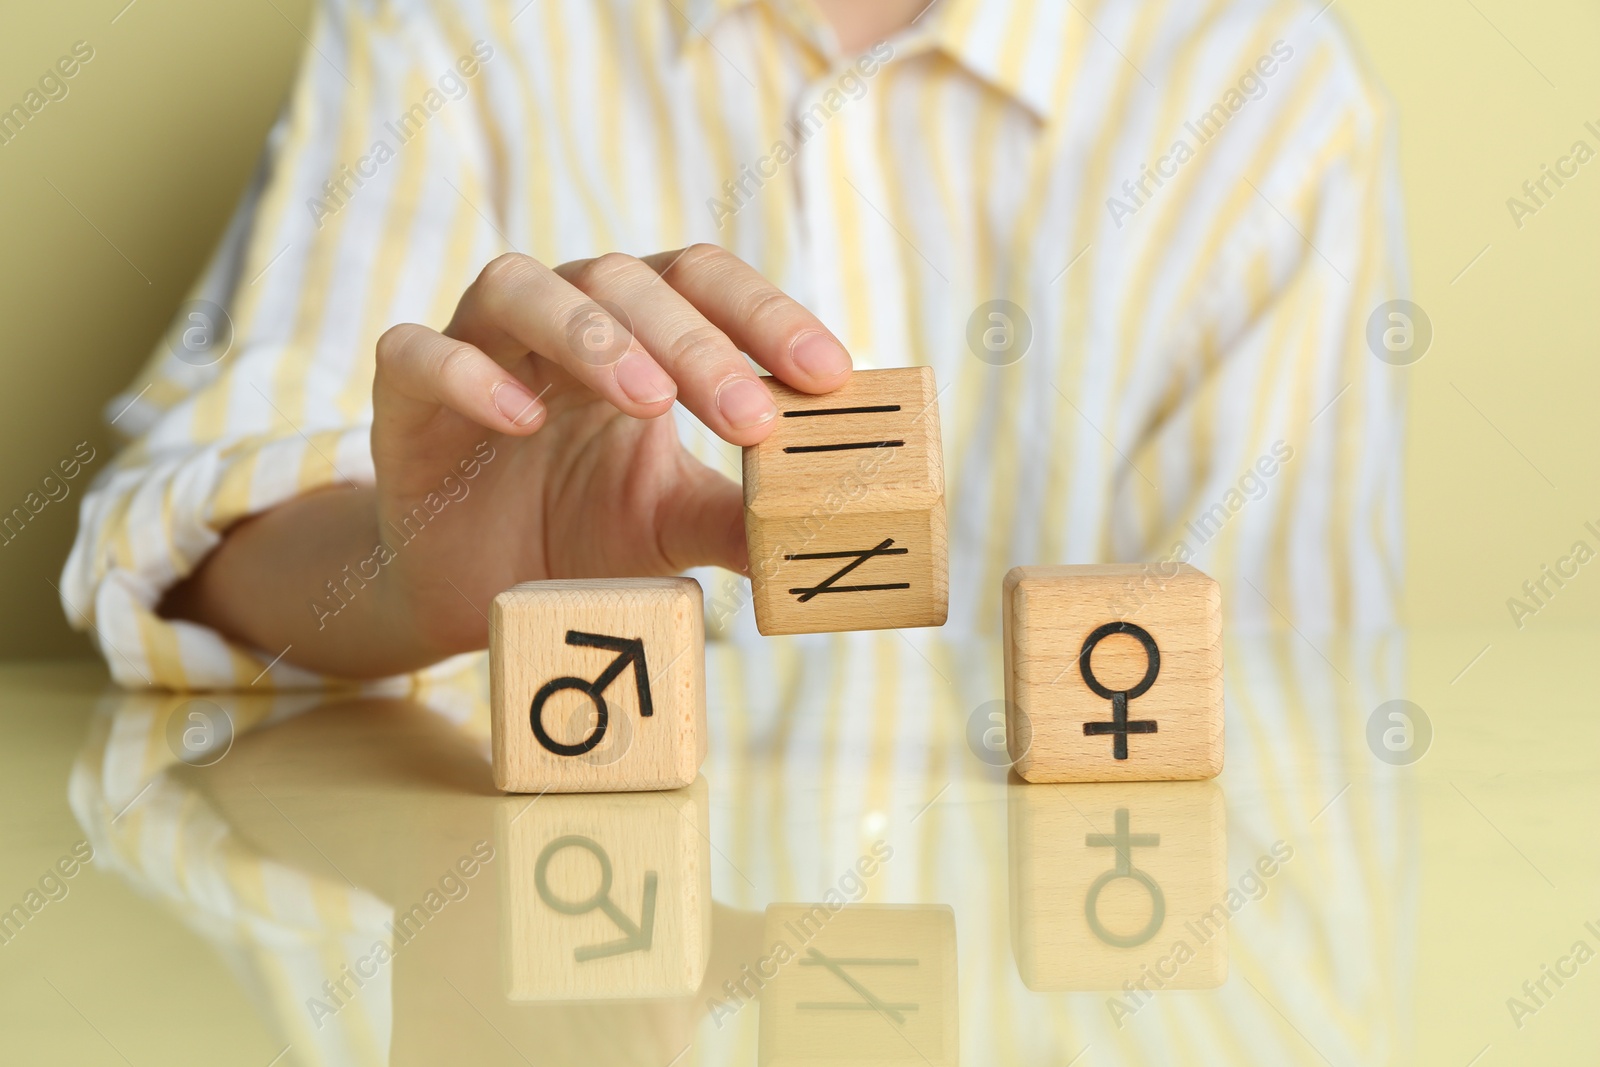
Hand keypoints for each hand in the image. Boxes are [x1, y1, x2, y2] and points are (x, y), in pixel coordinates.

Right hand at [369, 244, 850, 659]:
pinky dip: (468, 374)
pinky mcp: (402, 396)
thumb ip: (734, 516)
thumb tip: (818, 531)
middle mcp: (558, 319)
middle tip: (749, 417)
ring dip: (594, 335)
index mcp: (636, 331)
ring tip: (650, 400)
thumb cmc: (578, 533)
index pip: (703, 282)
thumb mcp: (668, 525)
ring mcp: (476, 346)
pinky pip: (417, 352)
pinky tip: (521, 418)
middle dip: (696, 344)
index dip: (767, 316)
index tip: (829, 373)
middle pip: (624, 279)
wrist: (470, 590)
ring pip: (521, 286)